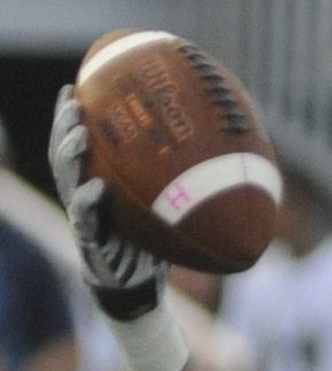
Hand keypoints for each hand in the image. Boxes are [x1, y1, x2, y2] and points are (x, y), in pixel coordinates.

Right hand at [48, 85, 165, 320]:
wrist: (139, 285)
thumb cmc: (153, 240)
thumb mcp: (166, 205)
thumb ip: (179, 179)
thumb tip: (227, 149)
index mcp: (99, 182)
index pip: (81, 144)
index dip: (73, 116)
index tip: (78, 84)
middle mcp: (85, 195)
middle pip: (67, 155)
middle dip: (66, 127)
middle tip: (74, 102)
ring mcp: (84, 219)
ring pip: (68, 182)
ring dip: (70, 157)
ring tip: (79, 134)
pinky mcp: (92, 243)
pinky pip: (87, 221)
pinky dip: (89, 204)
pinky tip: (95, 188)